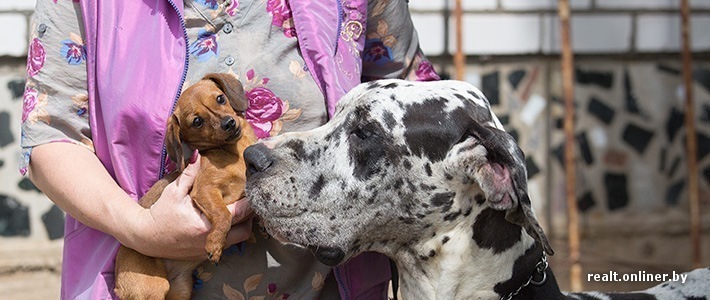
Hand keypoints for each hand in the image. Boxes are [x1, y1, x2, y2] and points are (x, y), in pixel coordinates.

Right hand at [129, 152, 253, 259]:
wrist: (145, 236)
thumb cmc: (160, 213)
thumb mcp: (174, 191)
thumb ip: (190, 174)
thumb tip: (198, 154)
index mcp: (206, 224)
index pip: (239, 214)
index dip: (249, 202)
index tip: (253, 191)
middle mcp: (211, 240)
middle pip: (245, 230)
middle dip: (249, 217)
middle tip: (248, 201)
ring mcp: (209, 249)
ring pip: (238, 240)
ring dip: (241, 226)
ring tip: (238, 210)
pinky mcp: (205, 254)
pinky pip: (227, 244)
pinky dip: (230, 234)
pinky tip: (225, 221)